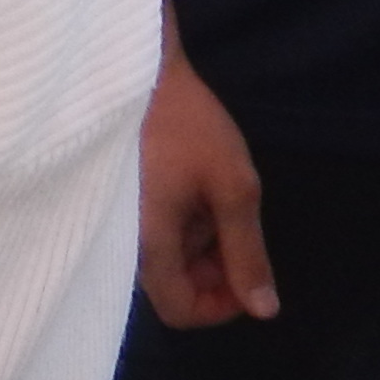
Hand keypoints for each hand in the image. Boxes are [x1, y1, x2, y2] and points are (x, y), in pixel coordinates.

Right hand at [137, 46, 274, 328]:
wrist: (132, 68)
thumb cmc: (184, 126)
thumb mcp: (232, 186)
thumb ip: (247, 252)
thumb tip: (263, 310)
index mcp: (149, 248)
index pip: (181, 312)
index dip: (222, 305)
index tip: (247, 269)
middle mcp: (124, 245)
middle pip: (173, 286)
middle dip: (213, 266)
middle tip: (234, 218)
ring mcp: (116, 222)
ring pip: (165, 257)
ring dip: (197, 240)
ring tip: (211, 190)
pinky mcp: (115, 200)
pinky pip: (150, 231)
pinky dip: (178, 219)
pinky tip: (189, 181)